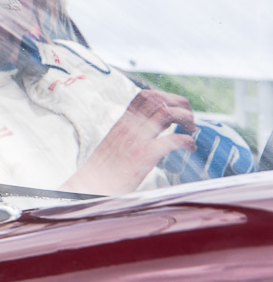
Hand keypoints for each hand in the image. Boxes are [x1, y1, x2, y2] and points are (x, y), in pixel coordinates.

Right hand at [64, 89, 195, 194]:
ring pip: (167, 113)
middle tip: (189, 120)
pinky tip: (190, 148)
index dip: (167, 97)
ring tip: (191, 130)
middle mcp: (129, 127)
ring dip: (186, 118)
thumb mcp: (115, 144)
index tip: (176, 109)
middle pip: (159, 99)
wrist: (89, 186)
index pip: (145, 95)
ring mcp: (136, 139)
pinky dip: (187, 141)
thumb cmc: (103, 170)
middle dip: (180, 104)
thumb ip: (130, 134)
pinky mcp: (143, 156)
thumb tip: (149, 133)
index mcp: (123, 123)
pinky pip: (172, 139)